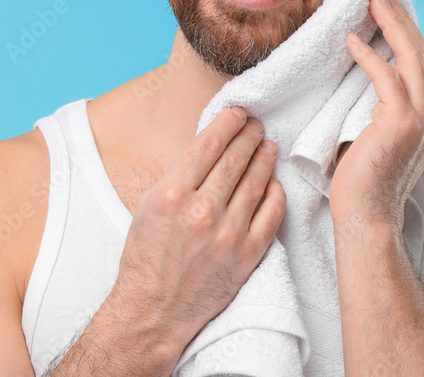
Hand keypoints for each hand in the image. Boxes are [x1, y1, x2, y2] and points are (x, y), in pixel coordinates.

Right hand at [109, 106, 285, 352]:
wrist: (154, 310)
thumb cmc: (147, 256)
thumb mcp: (150, 205)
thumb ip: (181, 175)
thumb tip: (212, 145)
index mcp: (172, 194)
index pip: (209, 143)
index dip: (228, 122)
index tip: (238, 113)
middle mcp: (201, 211)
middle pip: (236, 158)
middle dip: (250, 134)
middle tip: (257, 125)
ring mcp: (228, 234)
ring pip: (257, 180)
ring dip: (265, 157)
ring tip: (268, 145)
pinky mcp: (248, 254)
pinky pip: (272, 212)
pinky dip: (276, 192)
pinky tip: (274, 182)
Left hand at [330, 0, 423, 226]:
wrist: (367, 219)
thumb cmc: (363, 184)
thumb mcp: (377, 139)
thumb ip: (380, 111)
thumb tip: (363, 81)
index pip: (423, 65)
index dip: (407, 34)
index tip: (389, 9)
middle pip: (421, 53)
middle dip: (401, 19)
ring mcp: (422, 120)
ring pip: (410, 58)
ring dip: (389, 25)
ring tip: (371, 2)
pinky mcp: (401, 124)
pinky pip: (385, 78)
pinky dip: (368, 57)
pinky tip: (352, 41)